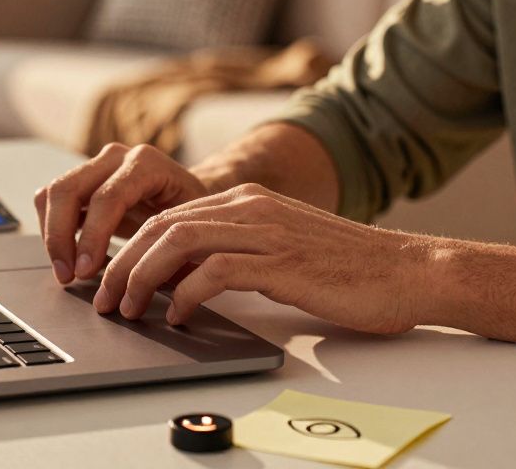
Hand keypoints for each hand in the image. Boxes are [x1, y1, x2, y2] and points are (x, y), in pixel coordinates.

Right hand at [36, 143, 208, 282]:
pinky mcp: (81, 179)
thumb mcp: (190, 230)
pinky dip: (50, 229)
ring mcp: (95, 165)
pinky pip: (49, 199)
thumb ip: (169, 252)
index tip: (86, 272)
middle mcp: (117, 157)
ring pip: (52, 193)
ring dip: (52, 236)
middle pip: (68, 190)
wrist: (187, 196)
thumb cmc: (191, 215)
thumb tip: (146, 287)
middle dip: (60, 237)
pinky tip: (66, 255)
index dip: (92, 237)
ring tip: (65, 271)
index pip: (107, 197)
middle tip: (68, 276)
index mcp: (147, 163)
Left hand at [93, 183, 429, 333]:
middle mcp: (251, 206)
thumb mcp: (282, 249)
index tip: (112, 278)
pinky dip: (185, 293)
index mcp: (249, 200)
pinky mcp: (281, 261)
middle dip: (124, 263)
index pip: (169, 215)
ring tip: (129, 309)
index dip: (131, 247)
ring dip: (143, 278)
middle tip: (107, 298)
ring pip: (178, 242)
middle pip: (162, 225)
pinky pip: (214, 271)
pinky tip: (179, 315)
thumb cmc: (350, 270)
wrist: (409, 271)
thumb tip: (185, 281)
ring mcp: (266, 230)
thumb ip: (238, 253)